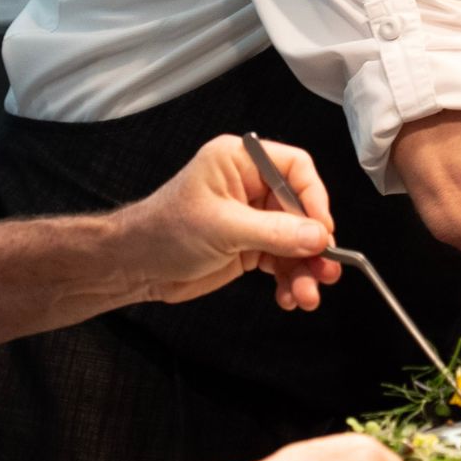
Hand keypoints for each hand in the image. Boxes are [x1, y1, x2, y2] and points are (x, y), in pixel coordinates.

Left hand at [121, 135, 341, 309]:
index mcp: (241, 162)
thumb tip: (319, 236)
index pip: (295, 168)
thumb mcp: (223, 228)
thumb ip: (274, 232)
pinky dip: (289, 281)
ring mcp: (252, 218)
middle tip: (325, 272)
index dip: (314, 198)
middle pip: (301, 210)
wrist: (136, 267)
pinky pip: (282, 261)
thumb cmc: (166, 231)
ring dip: (304, 270)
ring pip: (296, 241)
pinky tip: (289, 298)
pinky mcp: (250, 247)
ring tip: (306, 297)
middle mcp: (251, 186)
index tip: (323, 231)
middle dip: (313, 245)